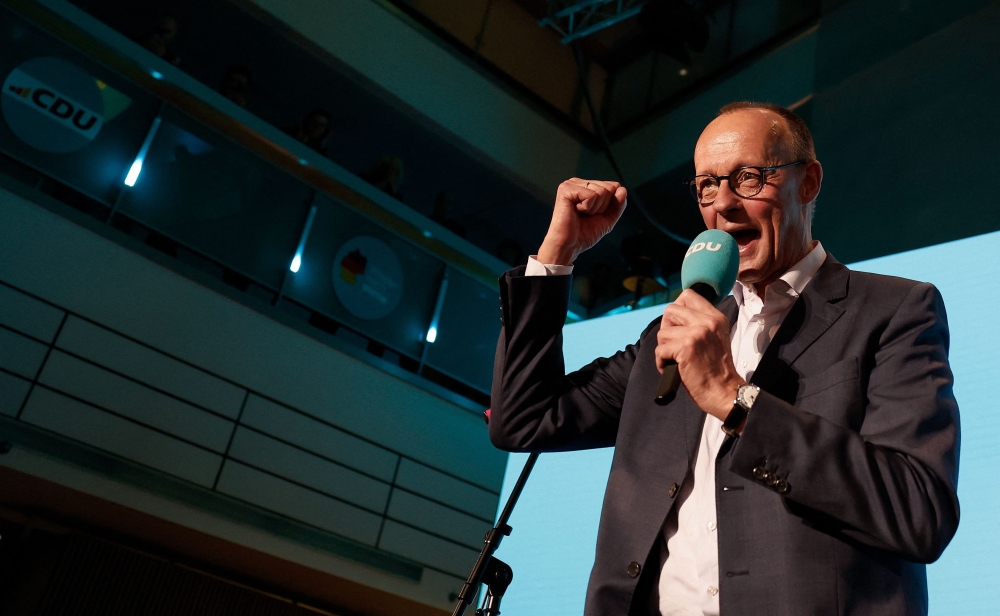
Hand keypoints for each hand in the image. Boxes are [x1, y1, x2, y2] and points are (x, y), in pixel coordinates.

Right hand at [537, 179, 627, 264]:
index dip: (610, 205)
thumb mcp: (608, 219)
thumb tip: (622, 189)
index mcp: (587, 187)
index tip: (595, 214)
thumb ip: (618, 204)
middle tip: (587, 215)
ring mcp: (571, 184)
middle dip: (603, 207)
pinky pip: (591, 195)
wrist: (569, 246)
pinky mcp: (566, 189)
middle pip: (609, 188)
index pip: (614, 186)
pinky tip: (575, 211)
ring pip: (602, 191)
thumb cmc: (584, 234)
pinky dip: (587, 208)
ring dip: (594, 209)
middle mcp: (579, 183)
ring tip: (581, 214)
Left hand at [655, 289, 745, 420]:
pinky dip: (662, 362)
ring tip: (676, 360)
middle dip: (667, 329)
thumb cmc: (716, 370)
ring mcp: (696, 333)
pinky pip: (659, 350)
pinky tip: (673, 369)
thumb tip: (673, 317)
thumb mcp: (714, 337)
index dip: (677, 310)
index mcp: (715, 317)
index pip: (688, 295)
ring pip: (662, 333)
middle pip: (670, 310)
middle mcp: (707, 321)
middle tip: (675, 345)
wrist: (724, 392)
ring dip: (664, 349)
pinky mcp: (686, 348)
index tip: (678, 326)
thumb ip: (699, 323)